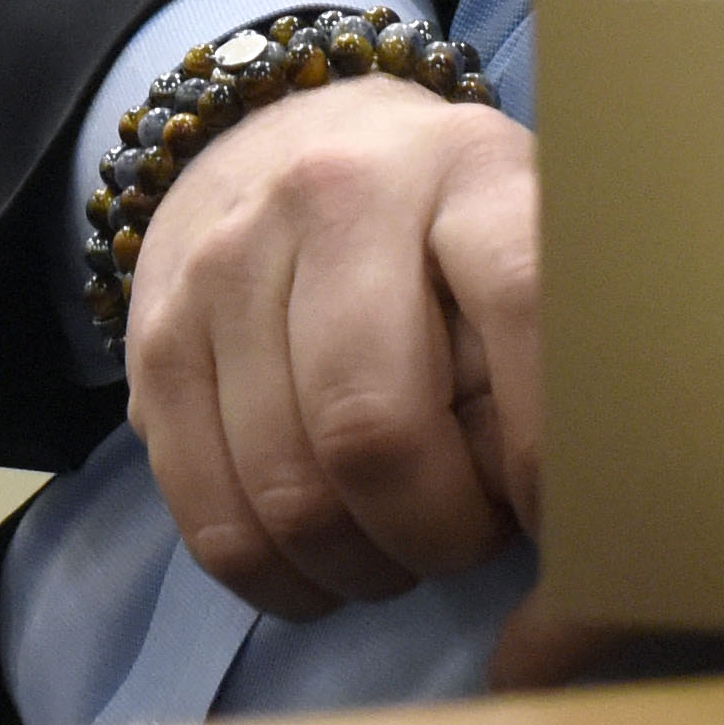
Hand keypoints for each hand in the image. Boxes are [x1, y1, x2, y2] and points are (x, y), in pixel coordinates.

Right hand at [122, 78, 542, 616]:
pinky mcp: (156, 338)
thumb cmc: (446, 237)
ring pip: (288, 493)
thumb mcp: (529, 261)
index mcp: (467, 168)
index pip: (519, 303)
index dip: (549, 448)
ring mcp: (226, 262)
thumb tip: (562, 527)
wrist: (285, 145)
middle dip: (439, 533)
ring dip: (364, 565)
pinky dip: (281, 579)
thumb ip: (553, 370)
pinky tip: (327, 568)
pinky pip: (211, 520)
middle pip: (372, 427)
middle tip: (473, 540)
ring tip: (405, 547)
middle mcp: (332, 193)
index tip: (567, 523)